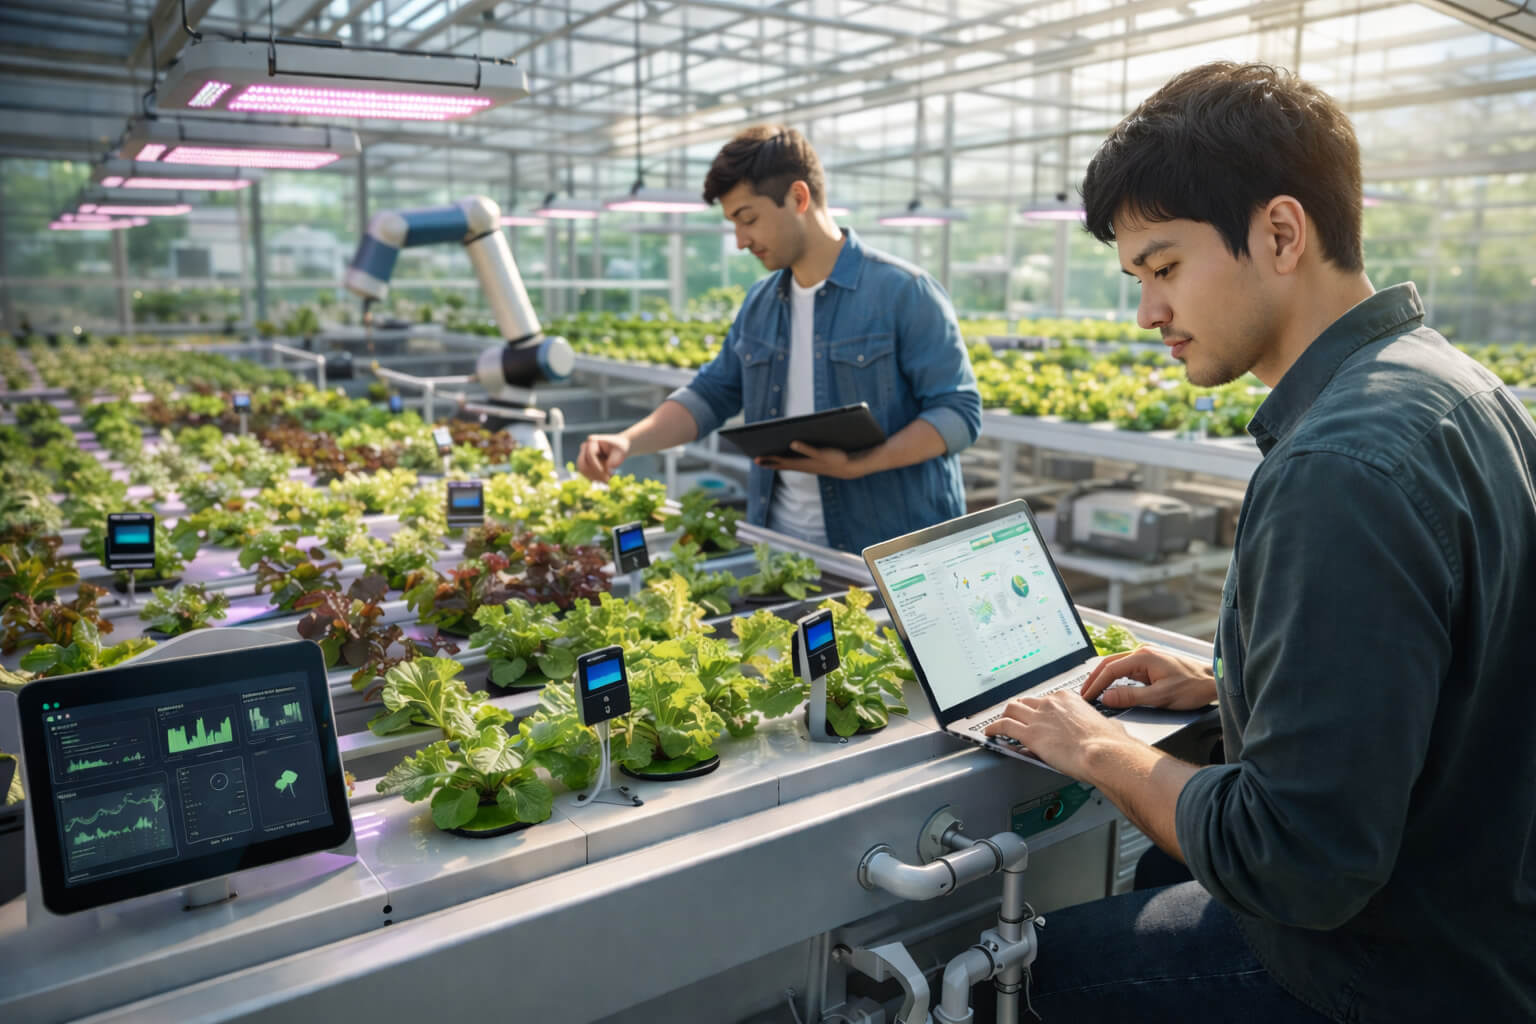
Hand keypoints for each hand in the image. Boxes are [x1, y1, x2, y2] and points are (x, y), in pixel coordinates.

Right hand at [576, 433, 630, 482]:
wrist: (618, 449)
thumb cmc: (620, 449)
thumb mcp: (621, 453)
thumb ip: (614, 462)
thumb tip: (608, 471)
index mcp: (593, 440)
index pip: (591, 455)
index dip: (598, 467)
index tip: (609, 475)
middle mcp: (585, 447)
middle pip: (582, 463)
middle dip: (594, 474)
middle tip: (607, 480)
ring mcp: (583, 455)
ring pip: (582, 470)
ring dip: (594, 477)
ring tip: (607, 479)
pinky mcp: (584, 463)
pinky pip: (584, 473)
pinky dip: (594, 478)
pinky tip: (604, 479)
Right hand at [755, 441, 873, 479]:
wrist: (854, 466)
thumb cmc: (836, 459)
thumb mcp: (819, 457)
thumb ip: (806, 452)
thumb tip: (792, 441)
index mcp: (805, 466)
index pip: (784, 465)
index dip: (770, 463)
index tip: (756, 460)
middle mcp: (808, 466)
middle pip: (784, 463)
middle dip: (769, 461)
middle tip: (755, 458)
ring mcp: (815, 462)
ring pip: (794, 460)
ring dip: (780, 458)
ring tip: (768, 454)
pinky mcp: (824, 456)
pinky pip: (811, 452)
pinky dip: (802, 448)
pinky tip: (792, 443)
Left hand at [983, 690, 1131, 779]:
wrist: (1103, 752)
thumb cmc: (1110, 743)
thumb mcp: (1109, 725)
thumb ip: (1102, 724)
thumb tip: (1111, 728)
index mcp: (1069, 699)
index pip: (1046, 700)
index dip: (1039, 709)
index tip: (1038, 716)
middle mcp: (1051, 704)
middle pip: (1026, 702)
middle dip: (1019, 710)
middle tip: (1016, 718)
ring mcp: (1038, 718)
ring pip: (1011, 710)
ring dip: (1004, 716)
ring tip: (999, 724)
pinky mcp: (1029, 734)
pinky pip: (1004, 726)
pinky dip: (994, 728)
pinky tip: (990, 733)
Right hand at [1082, 645, 1216, 710]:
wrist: (1213, 682)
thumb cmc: (1192, 688)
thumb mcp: (1160, 697)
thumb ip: (1131, 696)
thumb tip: (1107, 697)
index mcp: (1143, 657)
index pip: (1110, 669)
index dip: (1095, 684)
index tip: (1086, 697)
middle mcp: (1142, 653)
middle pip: (1109, 664)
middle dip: (1094, 679)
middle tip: (1083, 695)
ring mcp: (1146, 658)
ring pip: (1117, 666)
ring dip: (1104, 679)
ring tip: (1093, 692)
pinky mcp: (1150, 665)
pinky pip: (1127, 671)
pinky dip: (1115, 679)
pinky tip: (1111, 688)